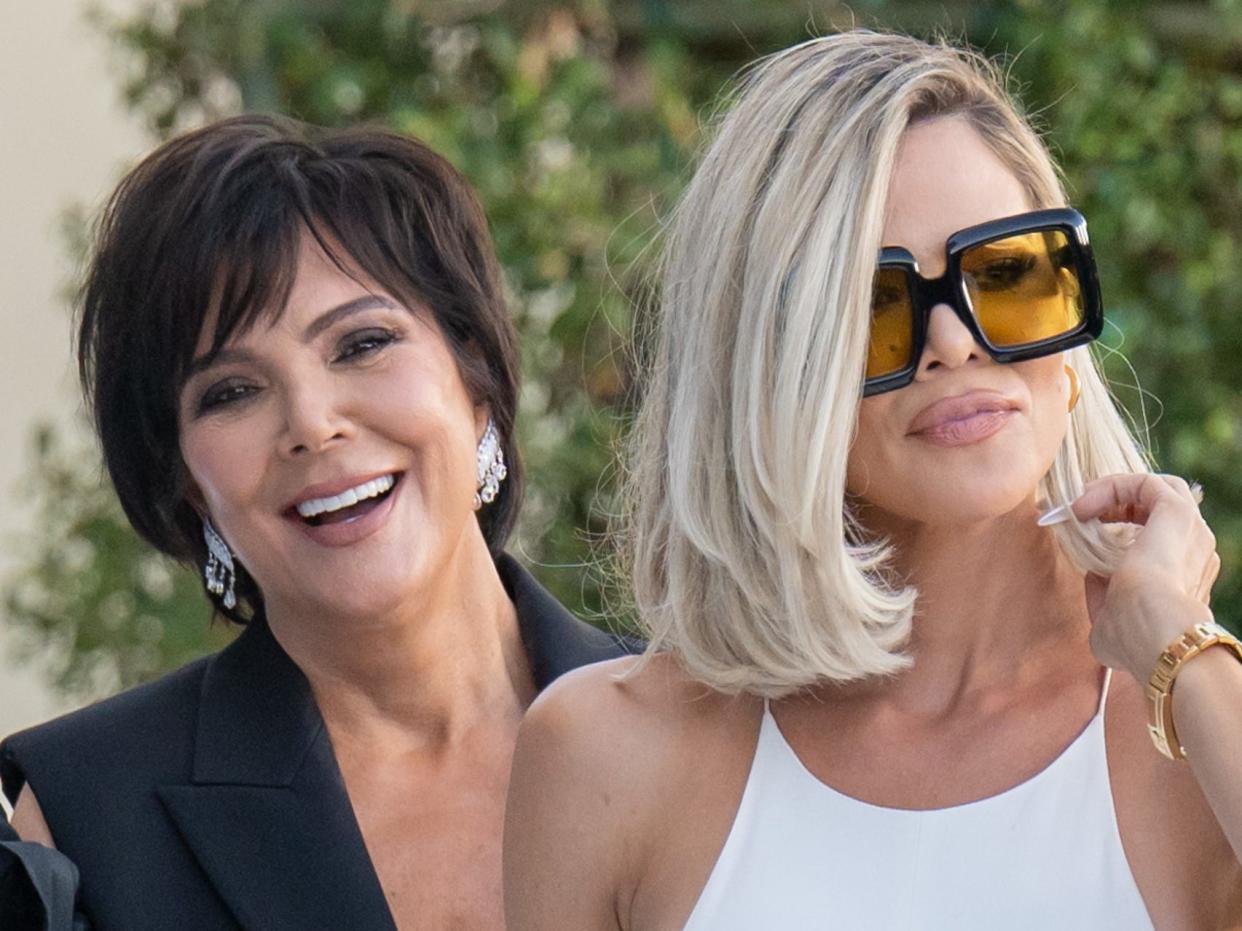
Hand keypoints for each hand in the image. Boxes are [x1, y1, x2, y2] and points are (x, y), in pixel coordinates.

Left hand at [1071, 473, 1219, 683]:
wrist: (1155, 632)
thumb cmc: (1134, 637)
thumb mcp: (1109, 619)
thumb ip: (1103, 596)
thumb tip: (1093, 575)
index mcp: (1183, 574)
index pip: (1157, 537)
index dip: (1117, 528)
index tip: (1081, 531)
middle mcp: (1194, 549)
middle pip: (1157, 509)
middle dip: (1116, 504)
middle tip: (1080, 513)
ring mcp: (1190, 529)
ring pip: (1157, 489)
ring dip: (1114, 491)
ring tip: (1081, 505)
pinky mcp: (1177, 511)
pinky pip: (1146, 482)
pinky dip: (1112, 486)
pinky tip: (1083, 505)